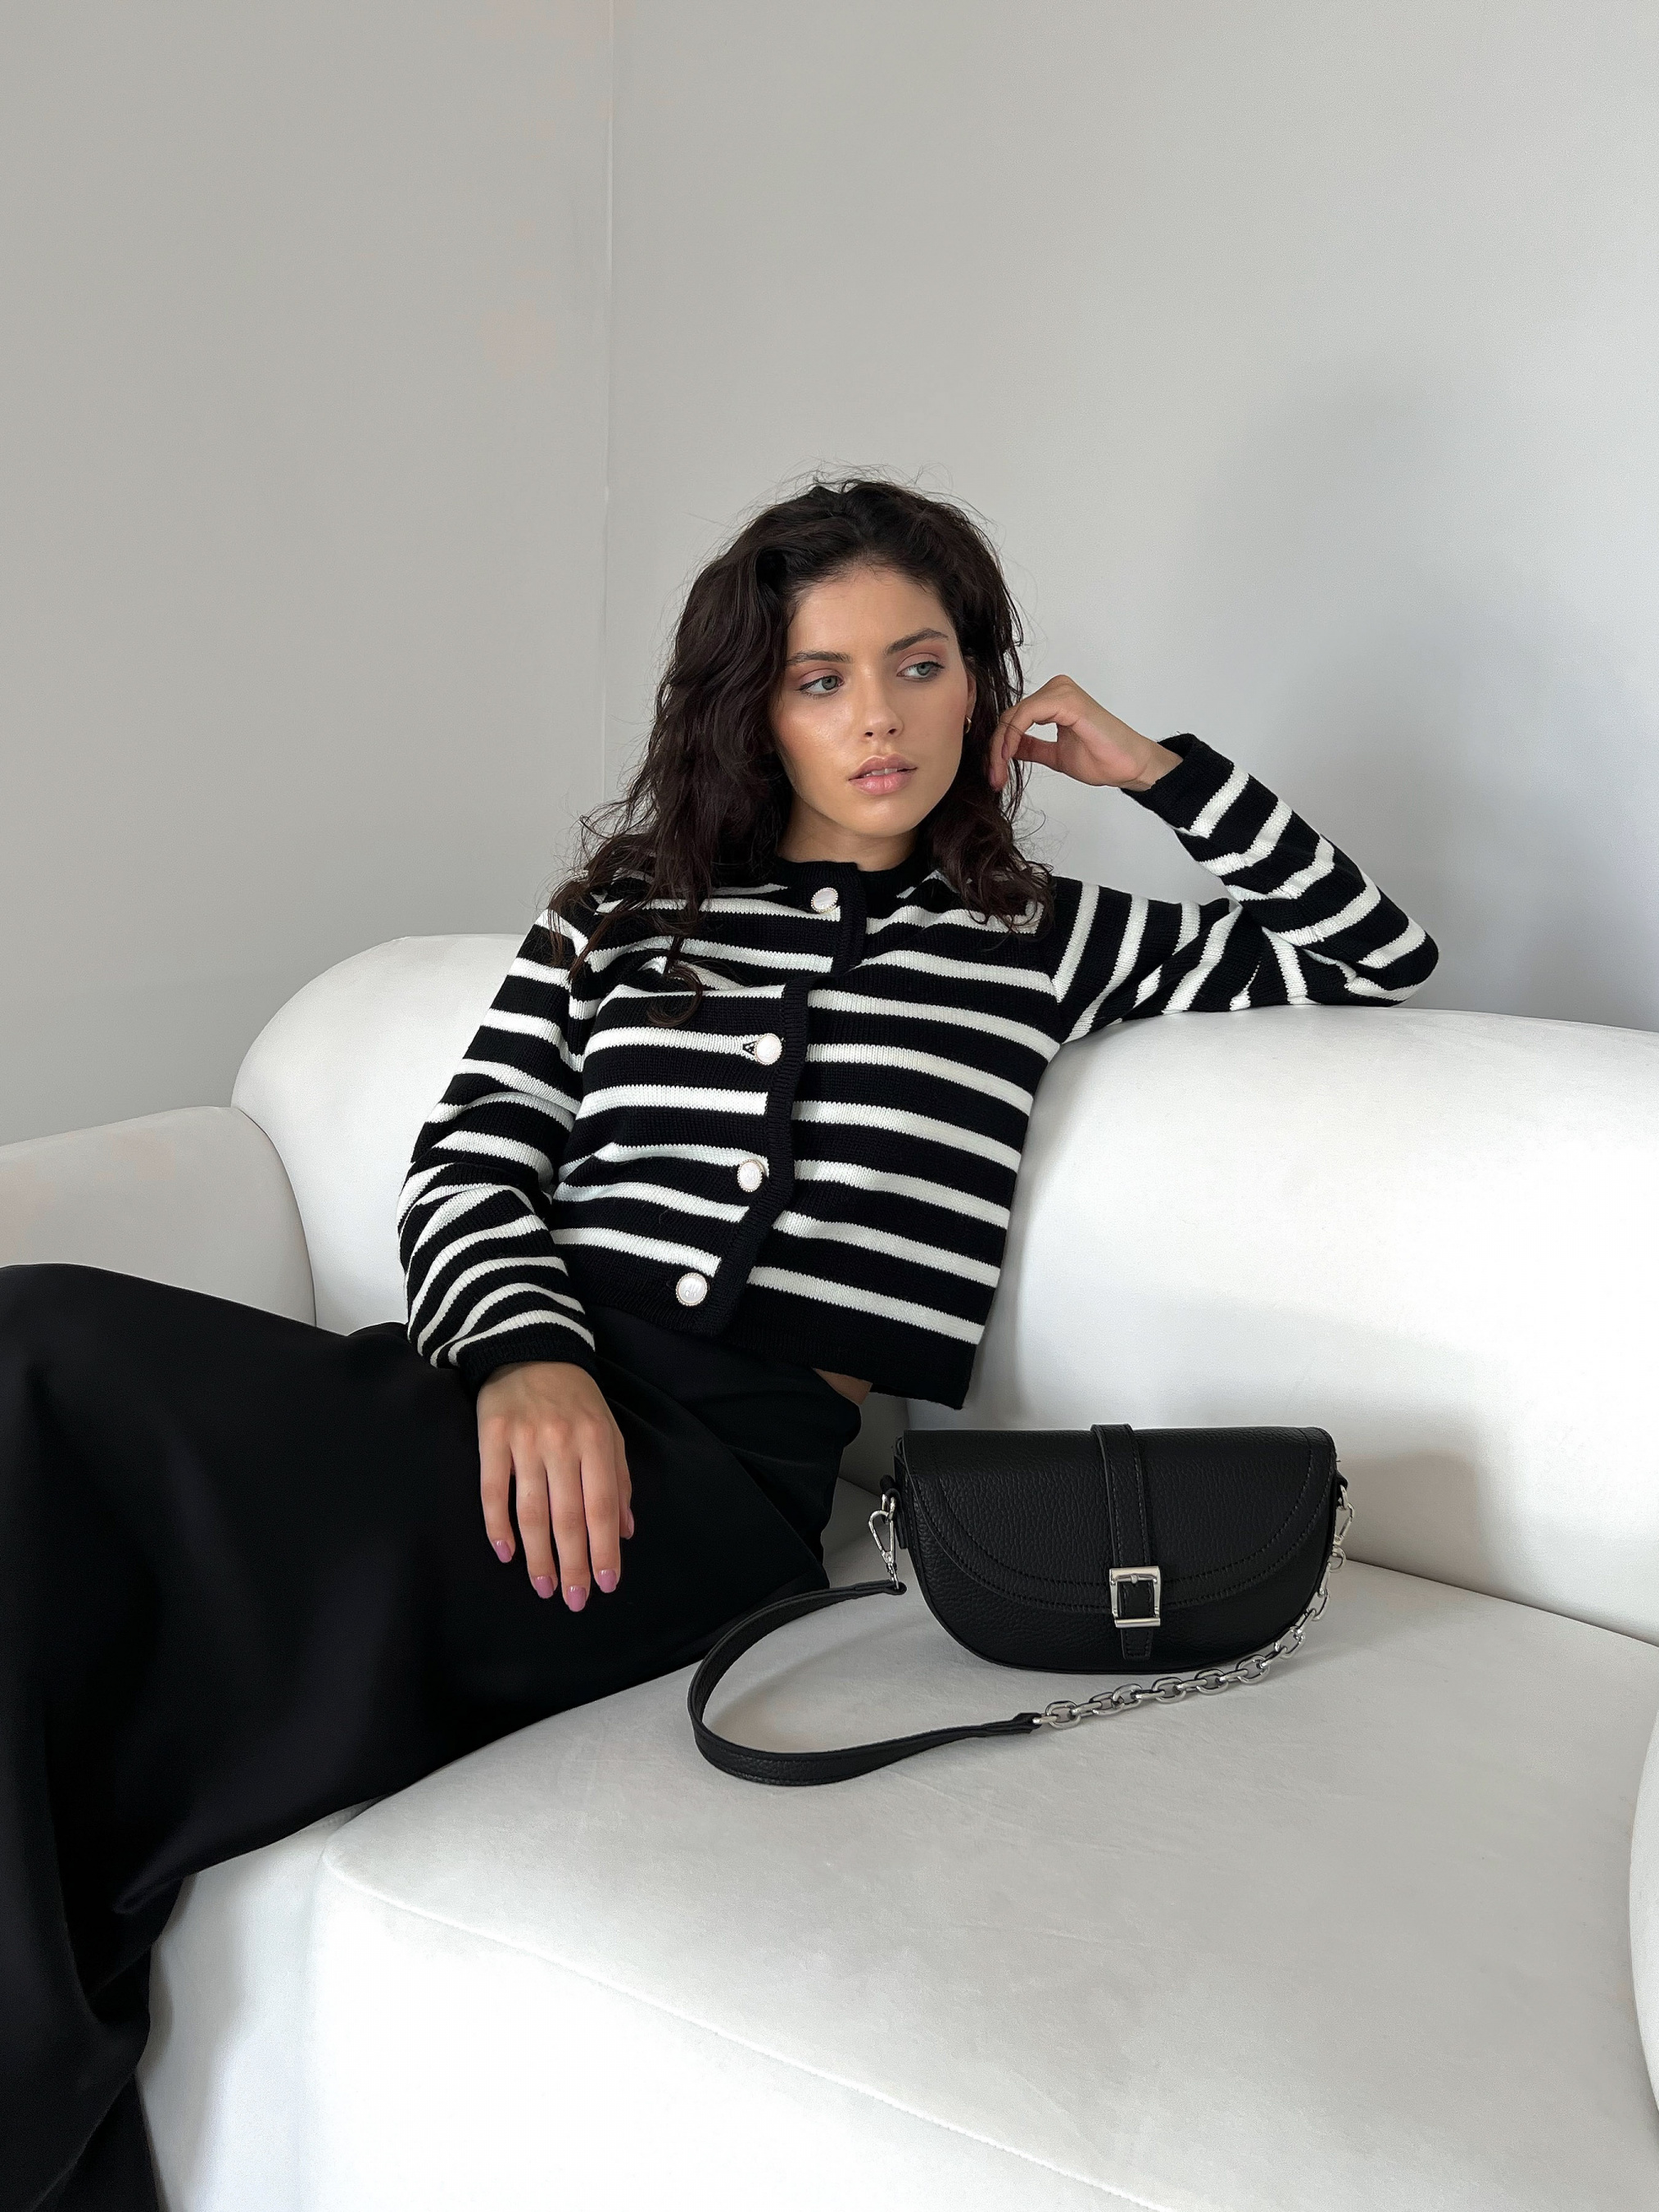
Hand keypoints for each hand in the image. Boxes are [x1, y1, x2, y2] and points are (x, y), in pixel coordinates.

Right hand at [475, 1360, 633, 1609]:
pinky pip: (492, 1490)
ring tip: (545, 1586)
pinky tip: (506, 1553)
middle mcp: (561, 1442)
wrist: (529, 1348)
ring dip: (538, 1555)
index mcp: (596, 1440)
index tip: (605, 1584)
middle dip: (573, 1564)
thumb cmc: (575, 1399)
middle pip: (568, 1516)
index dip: (604, 1549)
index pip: (602, 1506)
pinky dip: (497, 1525)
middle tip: (574, 1599)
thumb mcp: (609, 1431)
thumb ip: (618, 1480)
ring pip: (530, 1511)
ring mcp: (524, 1441)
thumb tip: (624, 1533)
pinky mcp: (490, 1438)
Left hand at [988, 676, 1178, 793]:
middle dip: (996, 749)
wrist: (1129, 766)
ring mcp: (1061, 692)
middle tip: (994, 778)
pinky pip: (1025, 715)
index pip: (1014, 718)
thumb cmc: (1102, 758)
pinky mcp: (1066, 701)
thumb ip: (1032, 747)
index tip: (994, 774)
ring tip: (999, 773)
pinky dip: (1013, 736)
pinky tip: (1008, 756)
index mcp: (1054, 699)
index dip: (998, 746)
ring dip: (1000, 747)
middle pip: (1010, 716)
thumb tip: (1007, 748)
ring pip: (1013, 716)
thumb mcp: (1055, 755)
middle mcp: (1056, 689)